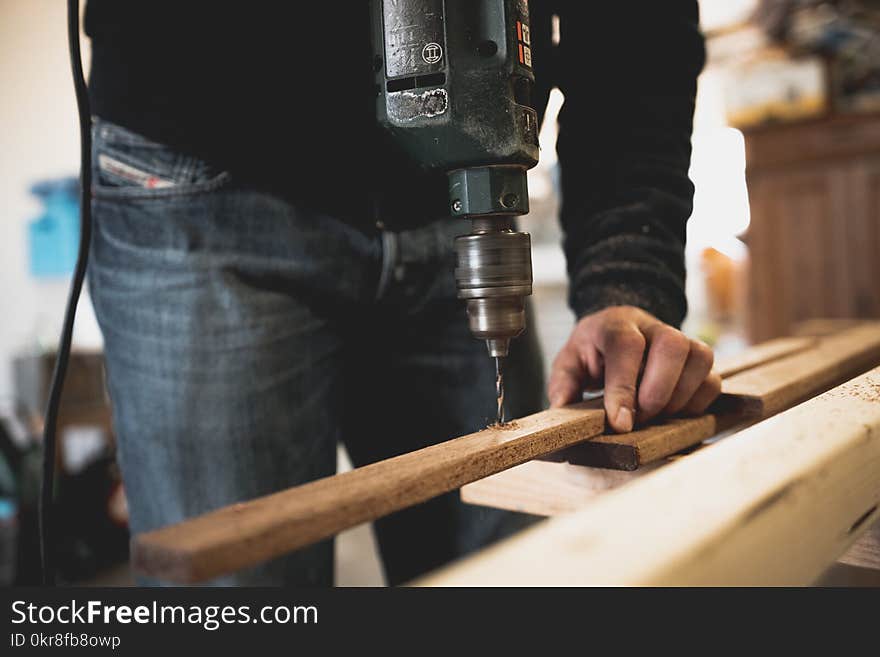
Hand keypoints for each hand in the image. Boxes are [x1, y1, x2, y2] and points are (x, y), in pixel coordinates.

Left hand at [548, 306, 721, 432]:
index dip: (625, 387)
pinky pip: (713, 380)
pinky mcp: (699, 361)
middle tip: (640, 419)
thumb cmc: (593, 353)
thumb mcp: (569, 363)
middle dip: (658, 392)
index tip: (621, 423)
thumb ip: (563, 384)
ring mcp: (682, 340)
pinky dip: (696, 404)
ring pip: (700, 359)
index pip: (626, 346)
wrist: (618, 332)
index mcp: (616, 324)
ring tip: (654, 416)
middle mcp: (653, 327)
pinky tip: (672, 412)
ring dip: (679, 399)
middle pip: (673, 345)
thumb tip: (565, 407)